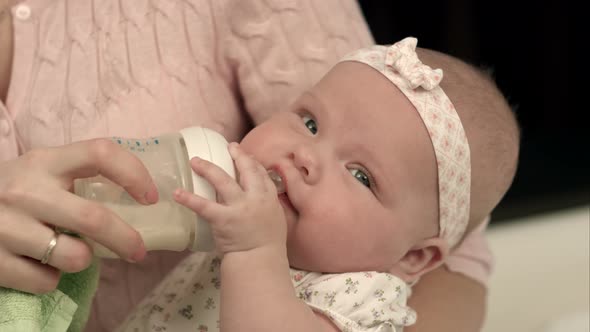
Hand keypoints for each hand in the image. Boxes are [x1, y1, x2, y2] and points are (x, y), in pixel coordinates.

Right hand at [0, 139, 157, 292]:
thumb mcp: (44, 171)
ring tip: (69, 251)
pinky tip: (40, 264)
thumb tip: (141, 200)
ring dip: (83, 259)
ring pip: (74, 256)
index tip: (150, 197)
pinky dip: (52, 278)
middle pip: (93, 219)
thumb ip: (81, 175)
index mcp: (45, 161)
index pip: (100, 153)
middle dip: (126, 239)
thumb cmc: (18, 192)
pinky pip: (46, 281)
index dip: (133, 173)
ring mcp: (6, 226)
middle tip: (139, 251)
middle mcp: (26, 190)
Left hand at [174, 143, 286, 255]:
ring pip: (223, 181)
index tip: (244, 155)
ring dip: (208, 169)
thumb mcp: (275, 220)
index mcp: (269, 199)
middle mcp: (256, 198)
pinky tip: (177, 193)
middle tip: (229, 146)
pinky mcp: (223, 219)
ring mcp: (239, 208)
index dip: (252, 162)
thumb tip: (257, 197)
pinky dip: (189, 199)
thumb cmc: (268, 245)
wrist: (260, 262)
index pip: (261, 174)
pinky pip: (204, 206)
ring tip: (195, 161)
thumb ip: (267, 205)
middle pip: (247, 170)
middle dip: (238, 156)